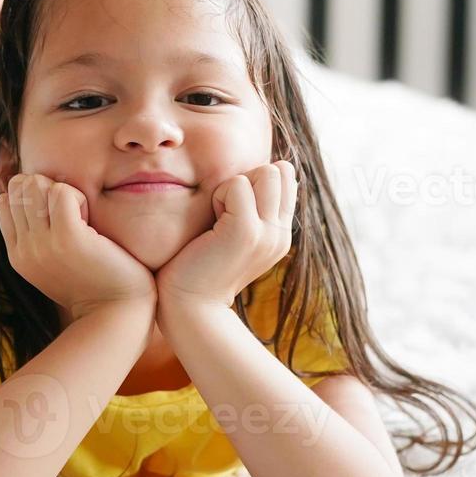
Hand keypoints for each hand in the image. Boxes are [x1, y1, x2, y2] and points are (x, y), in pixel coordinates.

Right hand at [0, 173, 156, 319]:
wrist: (115, 313)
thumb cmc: (92, 283)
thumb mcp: (53, 262)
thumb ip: (37, 234)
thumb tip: (33, 190)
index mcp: (17, 255)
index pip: (5, 201)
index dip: (31, 196)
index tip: (55, 217)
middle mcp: (24, 249)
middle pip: (19, 187)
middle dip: (45, 188)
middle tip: (70, 214)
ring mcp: (42, 243)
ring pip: (36, 185)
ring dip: (62, 192)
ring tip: (80, 218)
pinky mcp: (67, 237)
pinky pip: (62, 192)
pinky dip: (79, 198)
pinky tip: (89, 222)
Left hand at [156, 160, 297, 311]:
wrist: (189, 306)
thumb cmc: (199, 266)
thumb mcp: (233, 234)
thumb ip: (250, 208)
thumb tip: (256, 172)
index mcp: (280, 234)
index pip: (286, 176)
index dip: (256, 180)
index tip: (232, 209)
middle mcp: (281, 234)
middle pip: (279, 170)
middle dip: (247, 180)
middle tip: (223, 213)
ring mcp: (268, 233)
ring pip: (265, 172)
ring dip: (233, 187)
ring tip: (218, 218)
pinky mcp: (246, 232)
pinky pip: (237, 184)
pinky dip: (218, 195)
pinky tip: (210, 225)